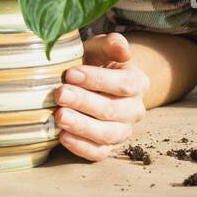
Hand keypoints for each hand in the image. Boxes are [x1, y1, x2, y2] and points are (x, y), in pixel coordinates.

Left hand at [54, 33, 149, 161]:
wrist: (89, 85)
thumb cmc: (95, 63)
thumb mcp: (101, 48)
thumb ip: (112, 44)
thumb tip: (124, 52)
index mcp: (138, 82)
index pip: (124, 84)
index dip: (98, 80)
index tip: (71, 73)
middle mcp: (134, 110)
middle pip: (112, 110)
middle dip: (84, 102)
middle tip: (59, 94)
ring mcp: (122, 131)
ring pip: (106, 134)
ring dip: (82, 126)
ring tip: (59, 116)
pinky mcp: (107, 148)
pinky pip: (98, 153)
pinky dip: (81, 147)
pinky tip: (62, 136)